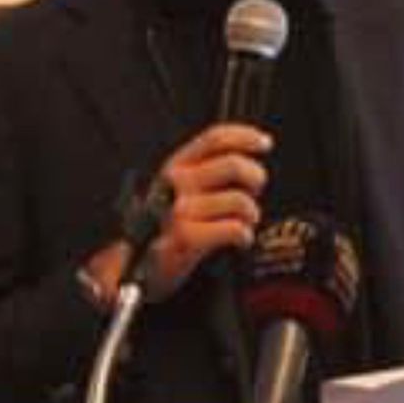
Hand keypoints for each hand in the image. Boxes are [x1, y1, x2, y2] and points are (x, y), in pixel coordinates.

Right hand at [138, 123, 272, 300]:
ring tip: (245, 222)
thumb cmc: (167, 225)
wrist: (138, 266)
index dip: (245, 136)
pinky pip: (235, 229)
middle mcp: (176, 182)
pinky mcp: (187, 236)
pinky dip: (244, 235)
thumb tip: (248, 156)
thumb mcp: (180, 188)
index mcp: (177, 164)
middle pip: (233, 164)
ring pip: (239, 200)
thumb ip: (207, 169)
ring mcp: (180, 209)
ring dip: (251, 214)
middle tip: (255, 190)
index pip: (214, 138)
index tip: (265, 143)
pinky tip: (239, 239)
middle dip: (255, 177)